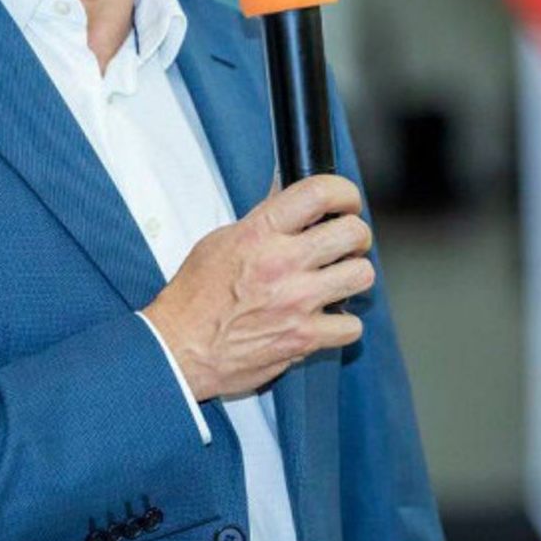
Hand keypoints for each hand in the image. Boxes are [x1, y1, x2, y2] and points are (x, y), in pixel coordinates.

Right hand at [141, 174, 374, 401]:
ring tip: (338, 279)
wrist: (178, 349)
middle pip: (352, 233)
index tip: (346, 201)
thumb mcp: (219, 241)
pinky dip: (343, 325)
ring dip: (353, 276)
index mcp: (259, 233)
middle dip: (355, 235)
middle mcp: (282, 263)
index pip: (318, 193)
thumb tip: (289, 196)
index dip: (344, 192)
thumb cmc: (194, 298)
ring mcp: (297, 302)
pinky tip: (327, 319)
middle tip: (345, 243)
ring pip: (361, 275)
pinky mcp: (303, 338)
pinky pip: (351, 326)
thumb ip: (261, 221)